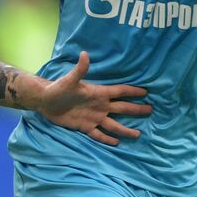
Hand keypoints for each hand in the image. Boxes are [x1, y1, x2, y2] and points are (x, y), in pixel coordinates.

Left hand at [33, 51, 150, 146]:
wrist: (45, 101)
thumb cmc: (58, 88)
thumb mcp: (69, 80)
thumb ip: (80, 69)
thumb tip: (85, 54)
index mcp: (98, 93)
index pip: (119, 92)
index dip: (132, 92)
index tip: (146, 92)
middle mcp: (99, 106)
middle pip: (122, 108)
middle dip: (136, 109)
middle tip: (150, 110)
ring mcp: (93, 117)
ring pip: (113, 124)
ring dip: (125, 129)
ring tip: (137, 134)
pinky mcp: (85, 127)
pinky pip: (98, 134)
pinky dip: (107, 138)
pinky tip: (116, 142)